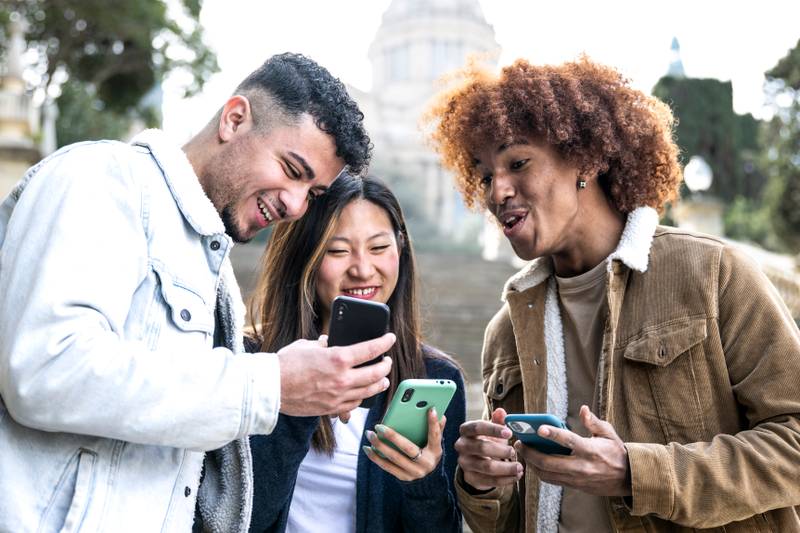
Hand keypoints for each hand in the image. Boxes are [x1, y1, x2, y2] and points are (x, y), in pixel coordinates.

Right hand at [277, 333, 394, 416]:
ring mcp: (338, 396)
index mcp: (338, 358)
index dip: (384, 342)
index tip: (390, 338)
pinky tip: (363, 393)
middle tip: (387, 361)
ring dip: (379, 383)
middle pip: (376, 373)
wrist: (270, 388)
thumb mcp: (306, 345)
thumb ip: (322, 344)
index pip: (371, 349)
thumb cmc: (285, 364)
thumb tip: (328, 342)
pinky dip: (362, 397)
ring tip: (383, 379)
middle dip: (385, 366)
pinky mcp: (331, 408)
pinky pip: (354, 404)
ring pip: (369, 391)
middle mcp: (342, 378)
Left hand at [363, 407, 445, 480]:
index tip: (430, 409)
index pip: (435, 436)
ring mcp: (415, 472)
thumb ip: (437, 429)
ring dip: (380, 446)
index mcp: (436, 451)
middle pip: (408, 448)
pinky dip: (376, 457)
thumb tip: (440, 415)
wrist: (428, 478)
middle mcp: (426, 463)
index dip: (433, 423)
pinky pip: (387, 467)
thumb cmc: (428, 452)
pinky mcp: (404, 477)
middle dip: (392, 436)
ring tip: (370, 434)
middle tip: (378, 426)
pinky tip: (367, 448)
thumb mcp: (434, 443)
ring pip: (394, 458)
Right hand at [454, 408, 522, 490]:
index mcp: (466, 430)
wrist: (477, 462)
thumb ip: (497, 421)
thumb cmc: (487, 441)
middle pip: (481, 447)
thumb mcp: (492, 431)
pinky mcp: (470, 478)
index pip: (477, 427)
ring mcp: (464, 463)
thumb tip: (501, 411)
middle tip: (514, 451)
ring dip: (506, 468)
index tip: (510, 433)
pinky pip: (489, 481)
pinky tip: (516, 477)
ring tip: (519, 467)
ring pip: (486, 467)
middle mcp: (462, 446)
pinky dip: (505, 479)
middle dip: (501, 450)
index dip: (493, 429)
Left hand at [514, 405, 630, 496]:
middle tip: (520, 442)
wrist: (628, 478)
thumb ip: (593, 422)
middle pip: (549, 462)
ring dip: (531, 463)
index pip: (568, 441)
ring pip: (546, 474)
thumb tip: (583, 409)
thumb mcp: (609, 434)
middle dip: (530, 452)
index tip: (539, 428)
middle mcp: (581, 466)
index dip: (553, 434)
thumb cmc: (616, 452)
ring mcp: (577, 479)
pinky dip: (540, 472)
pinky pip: (552, 480)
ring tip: (523, 451)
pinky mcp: (574, 486)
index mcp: (590, 450)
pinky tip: (534, 462)